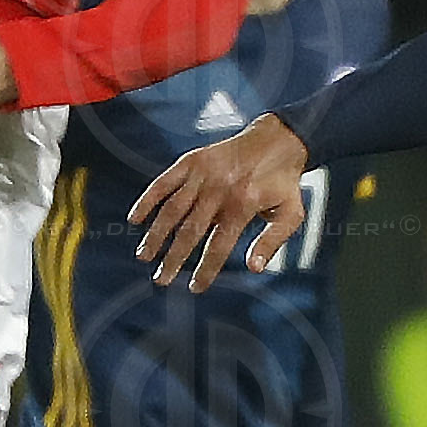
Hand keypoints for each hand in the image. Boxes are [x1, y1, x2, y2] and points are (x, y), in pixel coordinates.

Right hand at [127, 113, 305, 288]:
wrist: (278, 138)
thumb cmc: (283, 181)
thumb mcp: (291, 213)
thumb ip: (272, 242)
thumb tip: (253, 269)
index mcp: (243, 205)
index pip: (218, 246)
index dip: (205, 270)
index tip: (194, 288)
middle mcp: (219, 190)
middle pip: (190, 231)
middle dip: (173, 258)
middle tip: (161, 279)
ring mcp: (203, 174)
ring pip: (172, 209)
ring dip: (156, 235)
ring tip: (144, 256)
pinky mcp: (192, 161)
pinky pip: (164, 182)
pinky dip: (147, 200)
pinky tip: (135, 219)